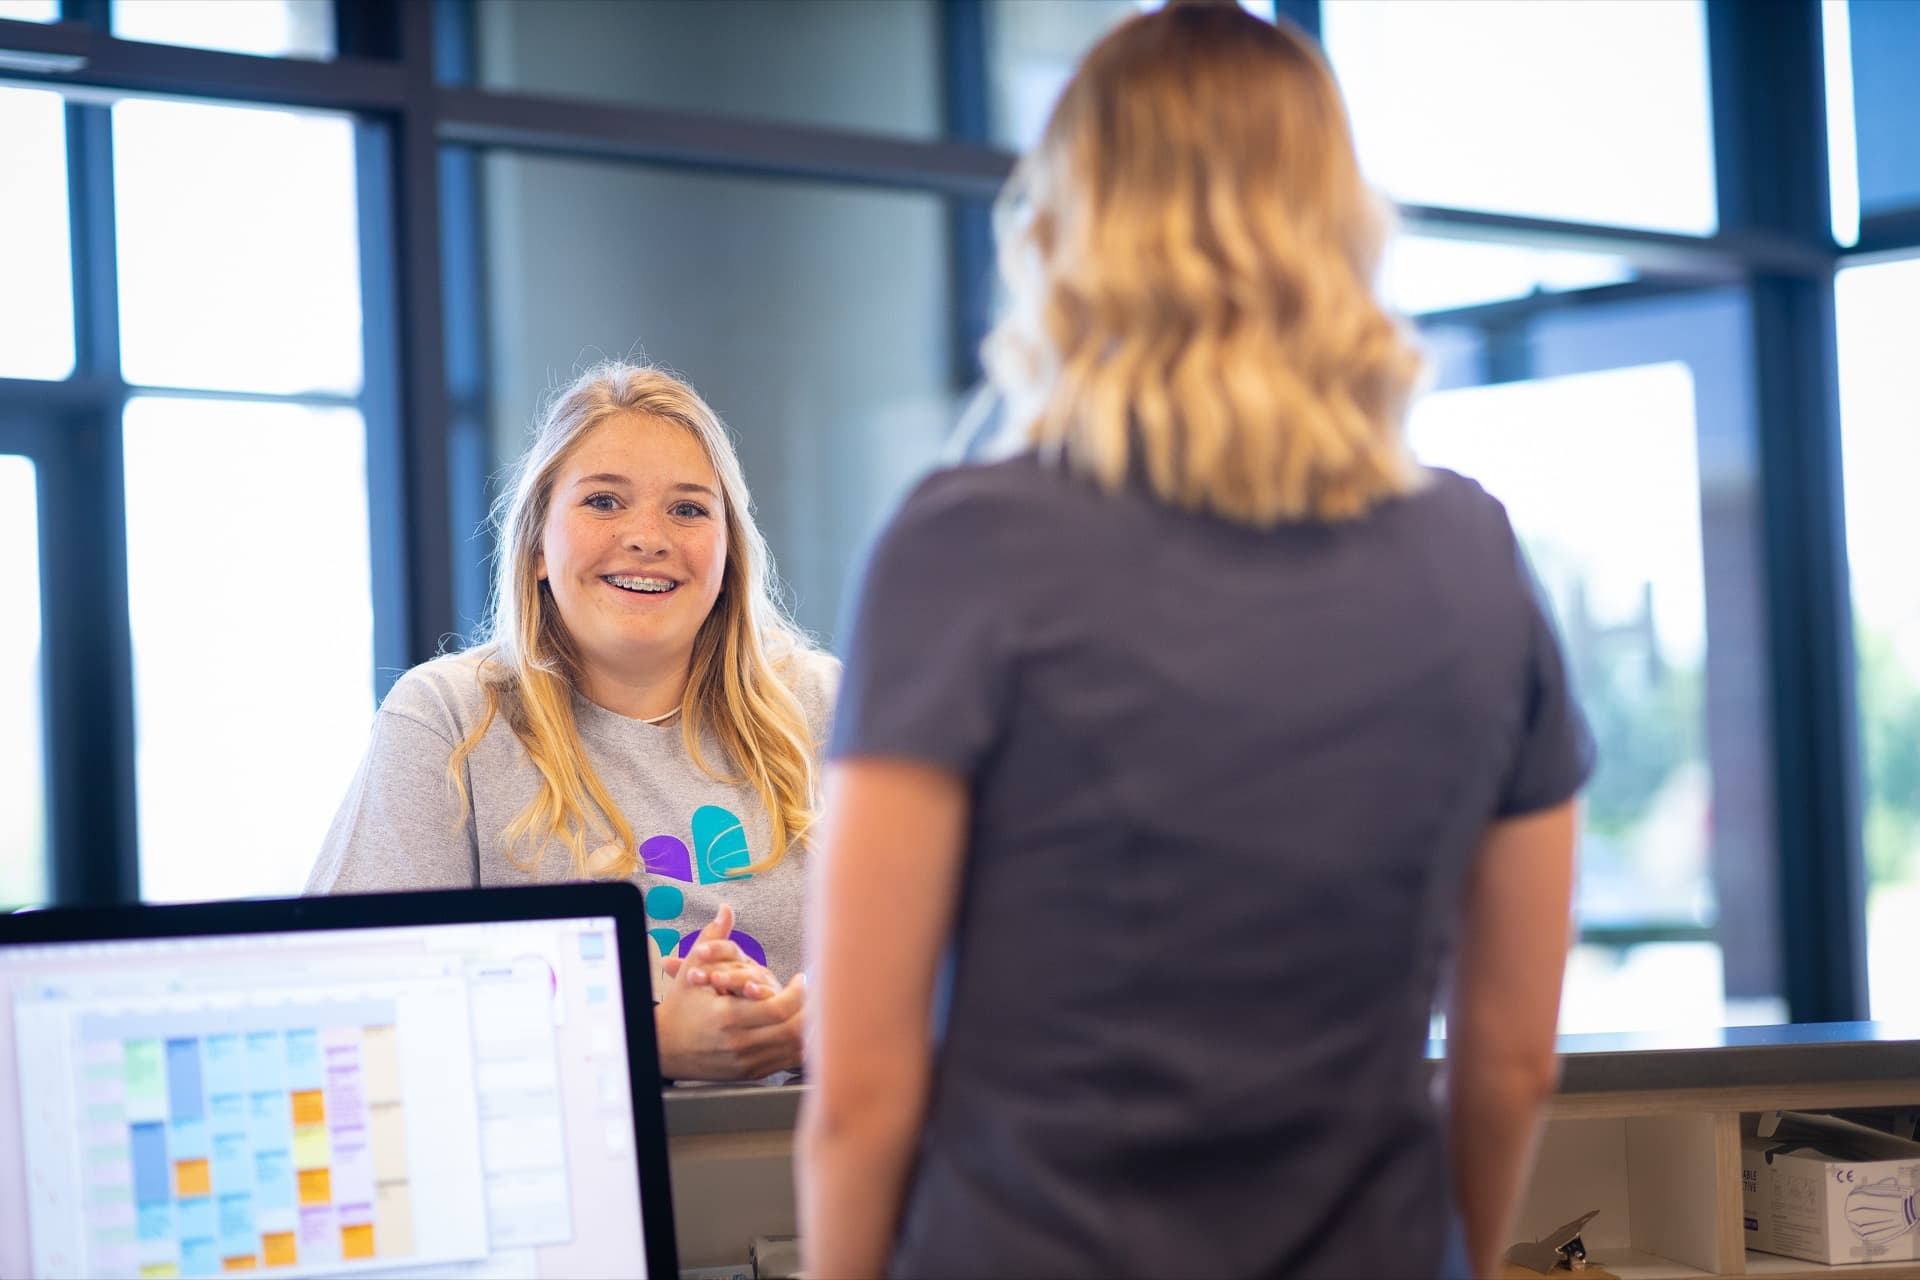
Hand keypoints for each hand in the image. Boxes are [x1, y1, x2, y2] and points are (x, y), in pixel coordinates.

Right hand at [654, 905, 805, 1080]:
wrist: (664, 1047)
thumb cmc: (680, 1007)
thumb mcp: (693, 970)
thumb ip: (713, 938)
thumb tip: (724, 910)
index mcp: (728, 1017)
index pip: (779, 1008)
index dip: (799, 993)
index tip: (802, 979)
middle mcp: (739, 1043)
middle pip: (793, 1032)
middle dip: (813, 1011)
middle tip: (818, 994)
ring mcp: (747, 1062)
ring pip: (794, 1050)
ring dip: (811, 1029)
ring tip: (816, 1008)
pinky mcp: (751, 1073)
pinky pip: (786, 1062)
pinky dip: (799, 1046)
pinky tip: (805, 1029)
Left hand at [661, 934, 781, 999]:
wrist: (764, 1023)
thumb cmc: (735, 1001)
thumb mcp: (711, 985)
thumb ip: (691, 971)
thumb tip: (664, 960)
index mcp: (738, 962)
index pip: (727, 949)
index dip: (713, 948)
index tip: (697, 952)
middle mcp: (753, 970)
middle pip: (738, 961)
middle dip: (718, 965)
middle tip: (698, 971)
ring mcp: (767, 985)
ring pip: (752, 976)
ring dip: (734, 977)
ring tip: (716, 979)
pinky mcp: (777, 1001)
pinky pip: (770, 995)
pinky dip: (760, 993)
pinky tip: (749, 992)